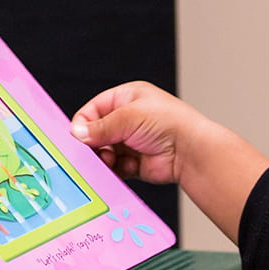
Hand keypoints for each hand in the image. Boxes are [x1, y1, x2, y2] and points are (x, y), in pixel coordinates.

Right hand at [71, 82, 268, 244]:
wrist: (190, 151)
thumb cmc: (168, 123)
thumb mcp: (128, 117)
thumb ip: (100, 127)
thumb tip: (78, 134)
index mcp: (126, 99)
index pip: (93, 109)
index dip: (84, 123)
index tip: (79, 138)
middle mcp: (128, 119)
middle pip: (96, 133)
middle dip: (93, 144)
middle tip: (91, 153)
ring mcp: (131, 142)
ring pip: (103, 152)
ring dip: (102, 159)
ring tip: (109, 161)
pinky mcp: (134, 163)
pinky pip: (114, 168)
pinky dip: (112, 170)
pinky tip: (118, 170)